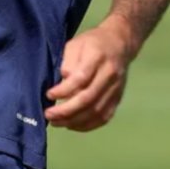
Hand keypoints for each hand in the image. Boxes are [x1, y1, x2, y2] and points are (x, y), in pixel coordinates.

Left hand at [44, 16, 135, 131]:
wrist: (120, 43)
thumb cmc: (93, 43)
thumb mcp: (76, 43)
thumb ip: (68, 61)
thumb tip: (63, 81)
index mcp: (97, 57)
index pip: (81, 78)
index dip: (64, 90)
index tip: (49, 94)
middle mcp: (109, 74)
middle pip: (88, 98)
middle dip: (66, 111)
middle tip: (48, 114)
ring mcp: (116, 88)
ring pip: (96, 111)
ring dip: (74, 121)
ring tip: (56, 122)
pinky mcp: (118, 99)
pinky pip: (104, 117)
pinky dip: (87, 125)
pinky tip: (72, 125)